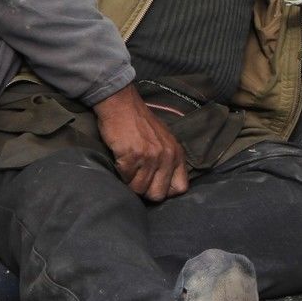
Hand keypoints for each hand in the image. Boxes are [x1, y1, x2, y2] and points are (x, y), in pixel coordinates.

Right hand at [93, 85, 189, 201]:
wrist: (122, 105)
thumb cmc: (140, 124)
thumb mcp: (164, 141)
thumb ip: (168, 161)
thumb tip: (164, 187)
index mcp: (177, 154)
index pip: (180, 188)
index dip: (165, 191)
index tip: (154, 185)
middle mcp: (167, 156)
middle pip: (158, 195)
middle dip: (145, 191)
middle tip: (137, 179)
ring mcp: (151, 156)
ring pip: (140, 189)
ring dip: (130, 183)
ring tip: (128, 168)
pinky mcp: (133, 155)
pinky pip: (126, 179)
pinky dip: (121, 174)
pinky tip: (121, 160)